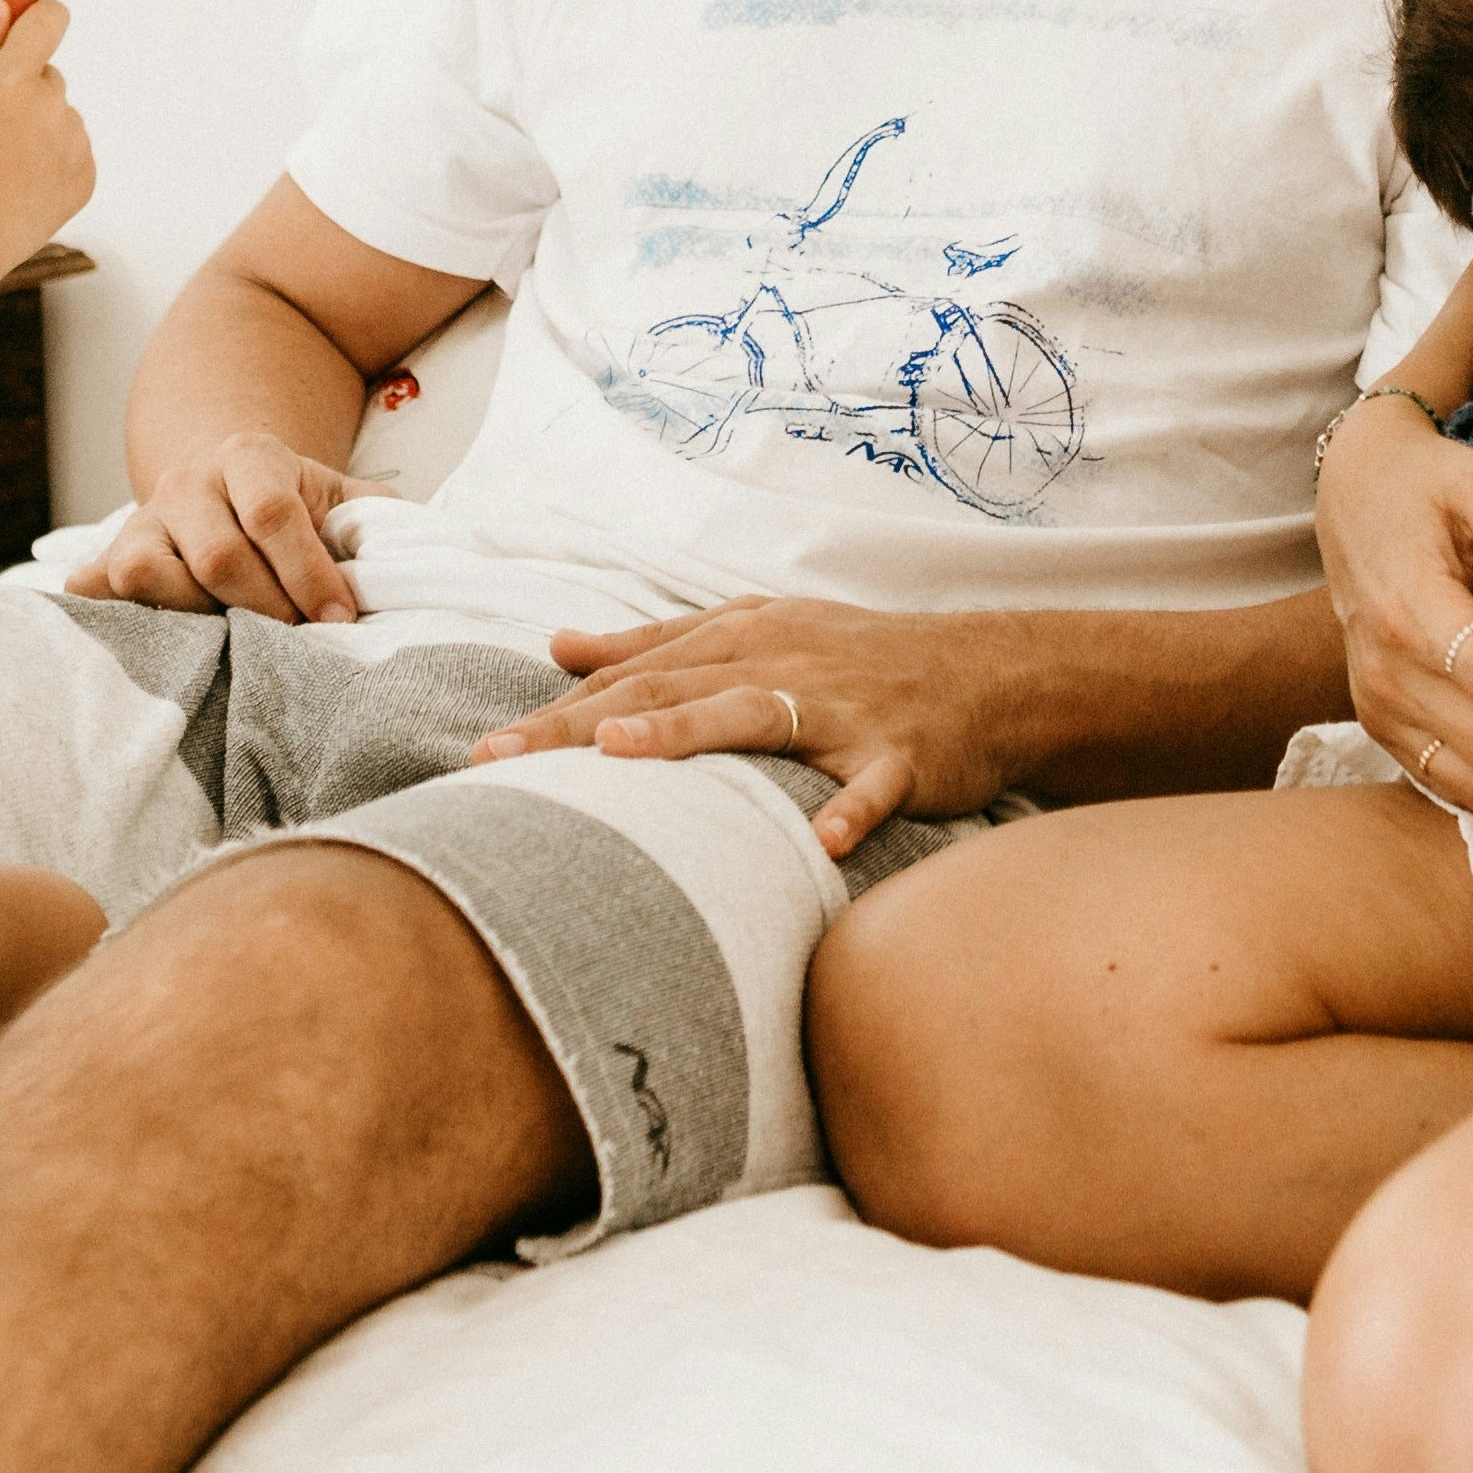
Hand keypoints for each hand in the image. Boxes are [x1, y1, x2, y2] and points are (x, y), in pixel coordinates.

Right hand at [0, 0, 95, 274]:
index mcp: (14, 79)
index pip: (49, 19)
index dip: (36, 18)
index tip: (24, 26)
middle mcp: (54, 106)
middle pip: (47, 74)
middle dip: (21, 87)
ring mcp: (74, 144)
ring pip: (59, 115)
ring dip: (37, 125)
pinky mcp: (85, 178)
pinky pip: (72, 150)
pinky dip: (51, 158)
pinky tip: (15, 179)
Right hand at [65, 425, 388, 619]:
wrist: (226, 480)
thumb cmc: (299, 508)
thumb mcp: (344, 500)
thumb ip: (380, 525)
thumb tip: (411, 568)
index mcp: (249, 454)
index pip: (273, 515)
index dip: (308, 574)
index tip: (338, 619)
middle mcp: (188, 480)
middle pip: (218, 556)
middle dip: (266, 608)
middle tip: (298, 639)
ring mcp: (141, 519)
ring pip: (148, 572)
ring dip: (197, 617)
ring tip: (236, 639)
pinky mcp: (110, 555)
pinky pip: (95, 588)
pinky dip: (110, 616)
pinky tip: (146, 640)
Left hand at [469, 598, 1008, 857]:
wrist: (988, 674)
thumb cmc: (858, 659)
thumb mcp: (758, 632)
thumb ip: (658, 642)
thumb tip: (560, 646)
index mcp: (742, 637)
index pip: (634, 674)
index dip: (557, 712)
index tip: (484, 751)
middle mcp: (781, 663)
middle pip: (667, 688)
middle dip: (580, 723)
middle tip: (501, 758)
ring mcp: (841, 708)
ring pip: (756, 715)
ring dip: (687, 730)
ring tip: (623, 751)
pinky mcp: (901, 753)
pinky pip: (873, 785)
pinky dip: (851, 808)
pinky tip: (824, 840)